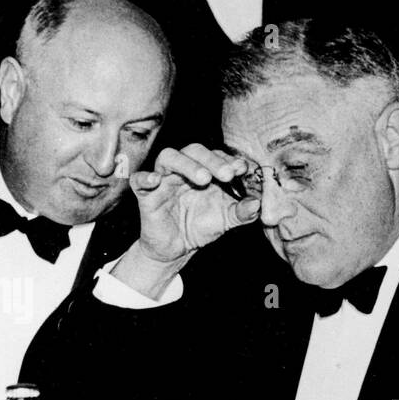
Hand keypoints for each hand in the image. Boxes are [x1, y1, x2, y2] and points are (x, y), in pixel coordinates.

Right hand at [129, 144, 260, 263]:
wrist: (177, 248)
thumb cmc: (201, 226)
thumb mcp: (226, 220)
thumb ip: (242, 212)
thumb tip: (258, 204)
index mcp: (204, 170)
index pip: (215, 156)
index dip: (228, 160)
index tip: (242, 169)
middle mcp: (183, 170)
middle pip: (193, 151)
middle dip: (212, 160)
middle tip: (228, 174)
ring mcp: (164, 179)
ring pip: (169, 157)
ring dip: (187, 164)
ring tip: (204, 178)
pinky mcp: (146, 194)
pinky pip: (140, 180)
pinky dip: (146, 178)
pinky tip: (155, 181)